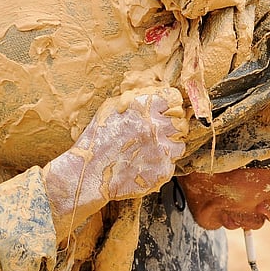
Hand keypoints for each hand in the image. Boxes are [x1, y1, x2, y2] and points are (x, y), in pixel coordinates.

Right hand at [44, 87, 187, 238]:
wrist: (89, 173)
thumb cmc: (96, 141)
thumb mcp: (109, 110)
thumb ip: (134, 101)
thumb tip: (153, 96)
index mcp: (143, 108)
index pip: (173, 99)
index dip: (170, 106)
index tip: (167, 111)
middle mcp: (154, 126)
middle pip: (180, 122)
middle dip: (172, 127)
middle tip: (159, 134)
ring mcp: (160, 150)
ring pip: (179, 145)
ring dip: (169, 147)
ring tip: (151, 151)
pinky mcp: (162, 170)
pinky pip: (171, 164)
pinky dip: (161, 164)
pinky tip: (145, 164)